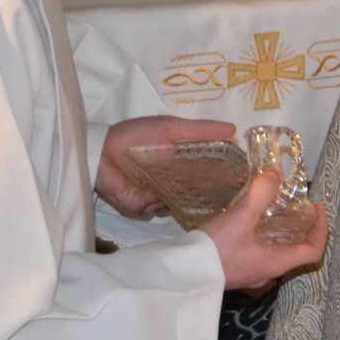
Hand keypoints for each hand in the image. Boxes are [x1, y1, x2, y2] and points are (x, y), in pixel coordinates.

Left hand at [96, 115, 237, 219]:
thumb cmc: (136, 135)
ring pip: (176, 207)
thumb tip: (234, 129)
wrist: (101, 149)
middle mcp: (171, 186)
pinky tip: (157, 193)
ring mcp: (155, 199)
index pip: (206, 176)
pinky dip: (156, 203)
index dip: (220, 178)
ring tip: (188, 193)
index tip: (238, 180)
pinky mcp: (138, 209)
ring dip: (180, 200)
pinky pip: (154, 212)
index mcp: (180, 167)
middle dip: (206, 196)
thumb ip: (201, 130)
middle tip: (221, 196)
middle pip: (195, 196)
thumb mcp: (172, 127)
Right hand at [200, 167, 328, 291]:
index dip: (321, 229)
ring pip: (276, 254)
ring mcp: (250, 274)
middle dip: (302, 229)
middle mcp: (267, 272)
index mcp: (276, 263)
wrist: (180, 275)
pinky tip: (248, 223)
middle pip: (296, 252)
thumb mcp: (241, 217)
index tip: (317, 208)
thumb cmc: (215, 250)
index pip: (313, 251)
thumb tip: (276, 174)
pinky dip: (263, 238)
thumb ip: (261, 194)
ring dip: (281, 234)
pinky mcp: (234, 271)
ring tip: (274, 210)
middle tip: (297, 207)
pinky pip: (259, 254)